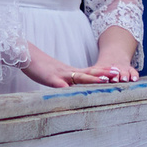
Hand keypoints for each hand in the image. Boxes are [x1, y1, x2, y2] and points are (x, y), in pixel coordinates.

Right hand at [21, 45, 138, 89]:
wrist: (28, 56)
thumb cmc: (42, 68)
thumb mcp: (58, 77)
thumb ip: (68, 83)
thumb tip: (76, 90)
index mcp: (72, 72)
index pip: (91, 71)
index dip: (104, 72)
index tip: (118, 72)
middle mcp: (69, 72)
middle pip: (90, 72)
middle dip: (104, 74)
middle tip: (118, 74)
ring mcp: (60, 75)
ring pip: (78, 76)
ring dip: (92, 78)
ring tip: (104, 80)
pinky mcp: (49, 78)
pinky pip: (58, 83)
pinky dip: (65, 87)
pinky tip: (70, 90)